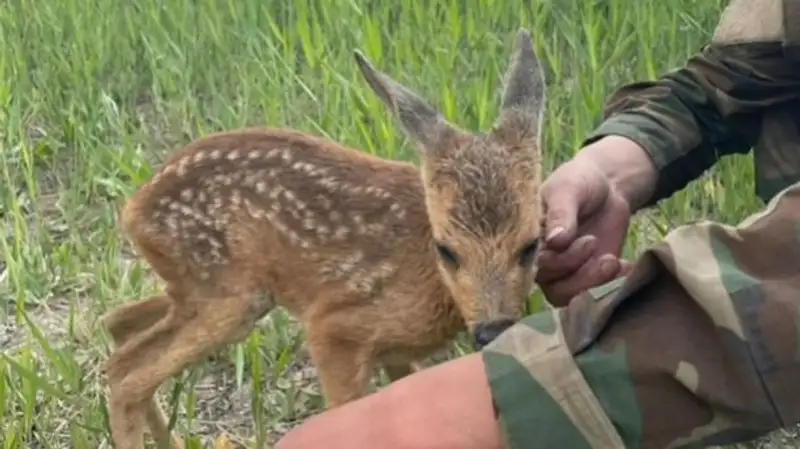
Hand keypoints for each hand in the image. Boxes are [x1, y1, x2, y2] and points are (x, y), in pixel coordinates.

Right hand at [536, 136, 656, 305]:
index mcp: (528, 239)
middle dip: (578, 271)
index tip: (581, 240)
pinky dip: (610, 285)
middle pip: (552, 286)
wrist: (606, 186)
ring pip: (570, 297)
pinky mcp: (586, 277)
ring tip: (613, 260)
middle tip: (594, 243)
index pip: (534, 264)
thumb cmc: (579, 182)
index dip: (556, 261)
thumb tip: (555, 242)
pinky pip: (592, 294)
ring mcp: (564, 272)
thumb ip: (561, 213)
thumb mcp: (568, 189)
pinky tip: (624, 266)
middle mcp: (542, 260)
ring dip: (593, 283)